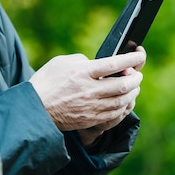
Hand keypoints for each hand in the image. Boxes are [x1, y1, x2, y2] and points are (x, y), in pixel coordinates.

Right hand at [29, 47, 145, 141]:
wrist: (35, 111)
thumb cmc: (45, 83)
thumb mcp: (61, 63)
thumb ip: (82, 60)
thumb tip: (97, 63)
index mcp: (82, 73)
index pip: (114, 64)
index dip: (132, 59)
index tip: (139, 55)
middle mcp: (90, 90)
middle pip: (124, 84)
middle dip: (136, 78)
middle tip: (137, 74)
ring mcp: (91, 107)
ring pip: (123, 101)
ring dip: (133, 93)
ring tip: (133, 88)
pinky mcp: (91, 120)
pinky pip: (115, 114)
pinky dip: (124, 107)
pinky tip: (123, 102)